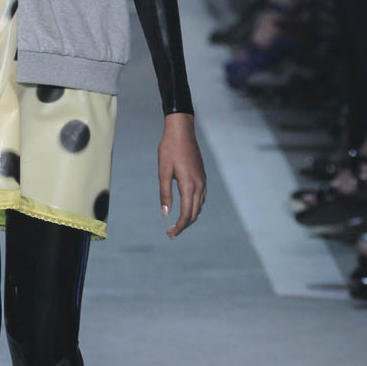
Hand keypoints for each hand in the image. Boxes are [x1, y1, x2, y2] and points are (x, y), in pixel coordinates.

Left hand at [157, 113, 206, 238]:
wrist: (182, 131)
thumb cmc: (169, 149)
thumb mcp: (163, 171)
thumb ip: (165, 193)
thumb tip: (165, 213)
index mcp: (189, 185)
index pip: (186, 213)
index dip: (179, 226)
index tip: (170, 234)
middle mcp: (199, 185)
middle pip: (194, 212)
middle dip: (184, 225)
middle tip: (171, 233)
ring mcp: (202, 180)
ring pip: (199, 206)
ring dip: (190, 217)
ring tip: (178, 224)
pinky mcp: (202, 176)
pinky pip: (201, 197)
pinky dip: (194, 207)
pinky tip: (186, 208)